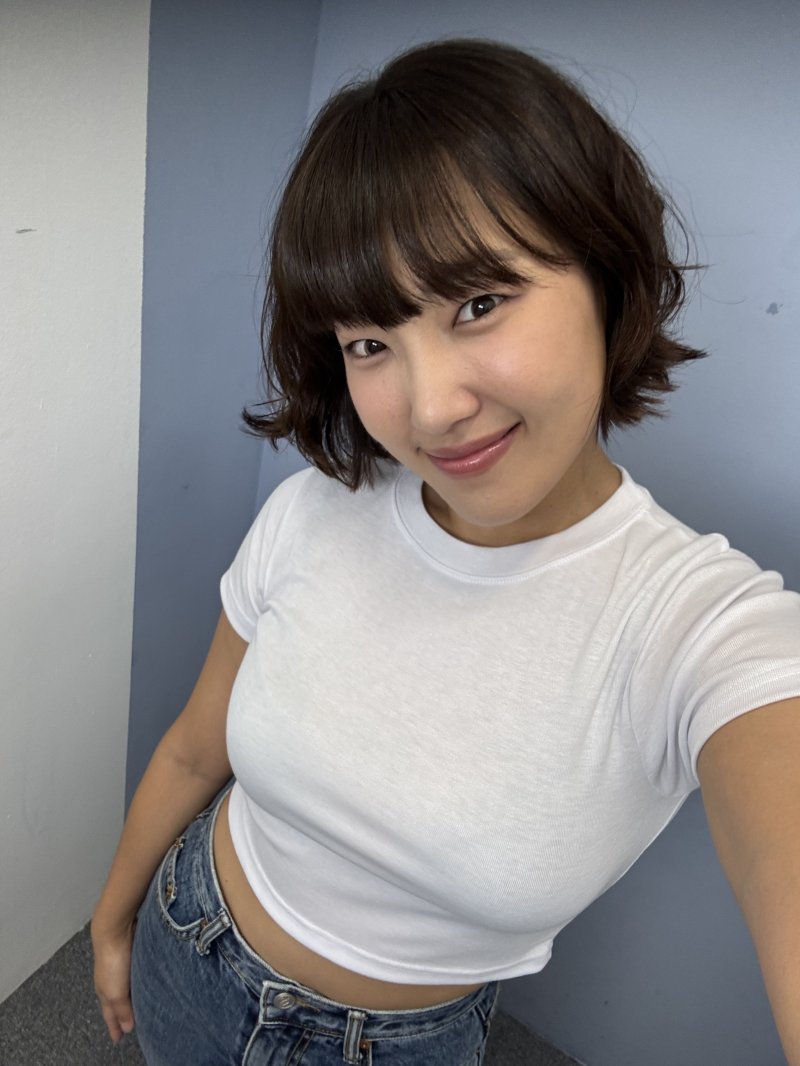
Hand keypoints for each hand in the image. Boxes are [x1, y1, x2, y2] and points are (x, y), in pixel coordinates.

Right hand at [91, 918, 136, 1041]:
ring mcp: (121, 966)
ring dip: (131, 997)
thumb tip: (126, 1028)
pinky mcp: (132, 954)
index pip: (110, 1014)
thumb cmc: (112, 959)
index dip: (114, 1026)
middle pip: (116, 1001)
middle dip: (121, 1014)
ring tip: (137, 1005)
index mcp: (105, 991)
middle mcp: (111, 979)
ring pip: (126, 987)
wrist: (115, 928)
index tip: (118, 1038)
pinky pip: (135, 973)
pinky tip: (144, 981)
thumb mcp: (116, 992)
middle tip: (126, 1026)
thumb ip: (122, 1010)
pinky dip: (138, 982)